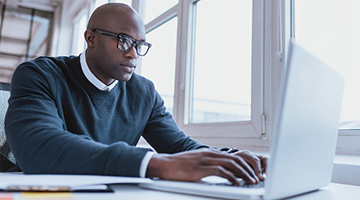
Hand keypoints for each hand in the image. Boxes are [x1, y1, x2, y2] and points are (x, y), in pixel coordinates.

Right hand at [146, 149, 265, 184]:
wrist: (166, 164)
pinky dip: (232, 177)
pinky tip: (237, 183)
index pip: (234, 157)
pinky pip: (221, 171)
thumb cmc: (180, 165)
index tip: (252, 173)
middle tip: (256, 178)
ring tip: (251, 181)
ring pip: (232, 165)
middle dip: (249, 170)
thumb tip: (221, 172)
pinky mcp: (202, 168)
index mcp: (211, 153)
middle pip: (236, 160)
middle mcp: (211, 154)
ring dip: (244, 174)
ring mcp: (207, 160)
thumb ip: (209, 165)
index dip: (245, 165)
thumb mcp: (198, 163)